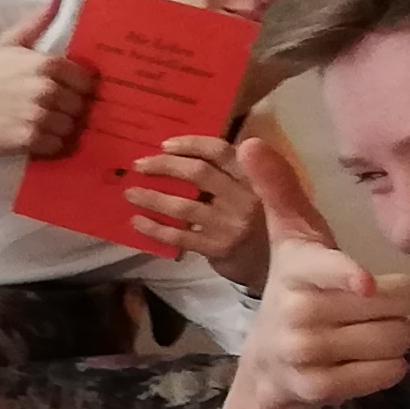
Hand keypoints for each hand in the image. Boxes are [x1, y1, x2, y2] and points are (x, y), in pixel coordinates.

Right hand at [0, 0, 93, 159]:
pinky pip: (57, 146)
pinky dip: (50, 145)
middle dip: (69, 110)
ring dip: (60, 129)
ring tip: (43, 124)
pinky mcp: (28, 139)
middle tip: (53, 111)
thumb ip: (37, 22)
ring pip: (71, 128)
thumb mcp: (10, 43)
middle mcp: (46, 89)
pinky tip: (35, 137)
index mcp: (47, 64)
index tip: (67, 93)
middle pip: (81, 107)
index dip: (78, 89)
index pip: (87, 82)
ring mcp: (38, 115)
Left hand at [118, 131, 261, 279]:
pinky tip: (137, 221)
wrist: (279, 264)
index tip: (165, 145)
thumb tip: (180, 156)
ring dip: (151, 197)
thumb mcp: (261, 189)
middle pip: (198, 173)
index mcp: (255, 175)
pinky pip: (179, 236)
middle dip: (164, 166)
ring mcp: (231, 224)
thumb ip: (231, 173)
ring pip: (183, 206)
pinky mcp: (218, 248)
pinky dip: (154, 228)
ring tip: (130, 193)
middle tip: (139, 165)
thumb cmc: (262, 219)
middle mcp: (246, 196)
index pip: (221, 150)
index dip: (190, 144)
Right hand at [232, 132, 409, 408]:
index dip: (348, 276)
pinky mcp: (318, 389)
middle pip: (392, 306)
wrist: (270, 362)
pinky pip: (386, 374)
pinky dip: (388, 369)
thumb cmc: (298, 287)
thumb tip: (251, 140)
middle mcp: (295, 313)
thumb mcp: (293, 238)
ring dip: (395, 338)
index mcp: (295, 270)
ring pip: (394, 341)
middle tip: (374, 306)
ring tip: (368, 332)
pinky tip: (365, 361)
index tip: (365, 284)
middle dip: (399, 306)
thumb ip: (280, 190)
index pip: (327, 270)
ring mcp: (304, 355)